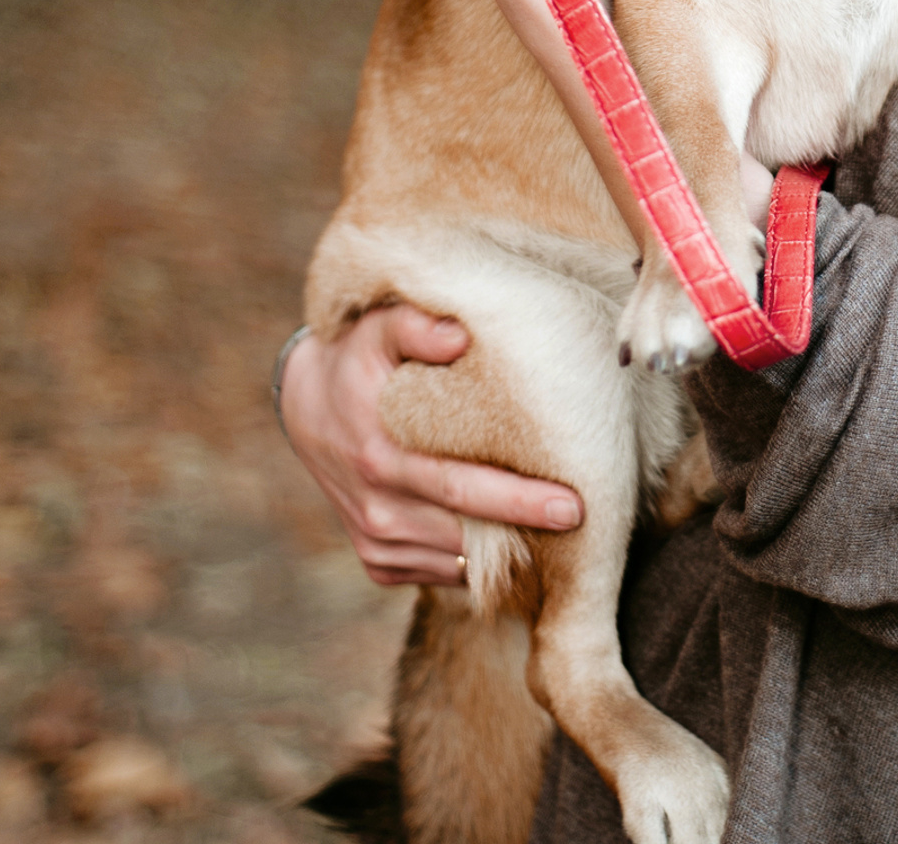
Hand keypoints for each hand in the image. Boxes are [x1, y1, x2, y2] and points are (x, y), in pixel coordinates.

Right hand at [279, 306, 581, 587]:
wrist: (308, 406)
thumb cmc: (361, 357)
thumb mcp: (379, 327)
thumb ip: (417, 325)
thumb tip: (459, 335)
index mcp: (381, 454)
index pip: (460, 487)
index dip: (519, 501)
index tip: (573, 506)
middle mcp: (378, 508)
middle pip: (468, 531)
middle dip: (529, 531)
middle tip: (589, 522)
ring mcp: (377, 540)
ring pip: (458, 561)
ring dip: (506, 549)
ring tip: (556, 527)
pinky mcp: (379, 561)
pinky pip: (441, 572)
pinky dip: (476, 560)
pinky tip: (508, 534)